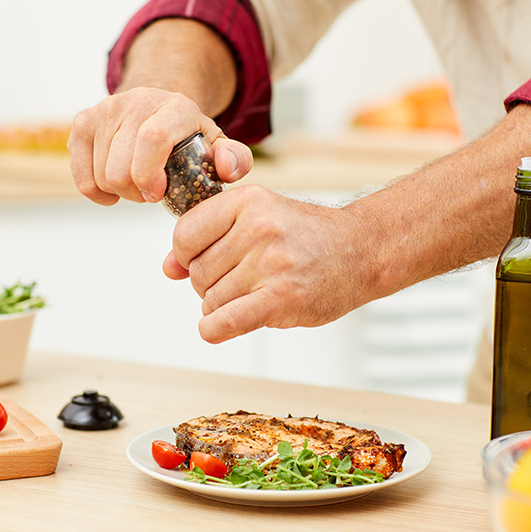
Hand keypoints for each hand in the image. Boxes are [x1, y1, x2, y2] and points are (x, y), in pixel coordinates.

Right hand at [67, 87, 252, 205]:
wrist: (156, 107)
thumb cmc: (188, 136)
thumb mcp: (217, 145)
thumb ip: (235, 159)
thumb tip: (227, 168)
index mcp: (175, 107)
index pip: (152, 138)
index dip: (149, 174)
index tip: (158, 194)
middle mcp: (137, 101)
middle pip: (121, 167)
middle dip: (137, 193)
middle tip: (152, 192)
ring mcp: (106, 110)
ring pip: (101, 175)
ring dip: (120, 192)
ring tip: (138, 184)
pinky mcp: (83, 122)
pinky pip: (82, 176)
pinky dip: (97, 191)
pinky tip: (114, 187)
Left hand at [163, 185, 368, 343]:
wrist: (361, 250)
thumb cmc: (306, 235)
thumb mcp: (257, 219)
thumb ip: (208, 237)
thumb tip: (169, 267)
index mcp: (248, 201)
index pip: (185, 235)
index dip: (187, 255)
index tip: (204, 260)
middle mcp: (259, 228)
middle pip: (197, 273)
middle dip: (211, 284)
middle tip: (241, 280)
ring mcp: (271, 263)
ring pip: (211, 301)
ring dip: (222, 307)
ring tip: (252, 295)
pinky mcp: (282, 297)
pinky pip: (225, 322)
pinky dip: (215, 330)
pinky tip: (222, 327)